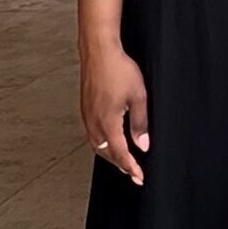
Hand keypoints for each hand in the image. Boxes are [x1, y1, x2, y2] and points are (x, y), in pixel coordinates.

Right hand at [79, 42, 148, 184]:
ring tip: (122, 161)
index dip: (131, 167)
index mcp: (107, 123)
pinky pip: (92, 134)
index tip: (139, 177)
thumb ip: (140, 124)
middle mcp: (94, 123)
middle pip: (106, 153)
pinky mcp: (85, 109)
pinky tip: (108, 141)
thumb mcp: (138, 97)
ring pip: (97, 145)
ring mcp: (87, 116)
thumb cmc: (118, 69)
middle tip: (133, 172)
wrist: (99, 51)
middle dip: (120, 164)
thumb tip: (142, 145)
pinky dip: (102, 143)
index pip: (120, 153)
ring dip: (110, 155)